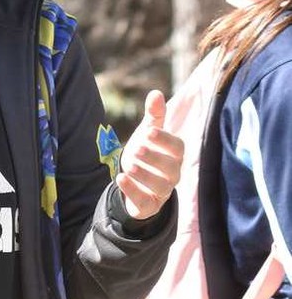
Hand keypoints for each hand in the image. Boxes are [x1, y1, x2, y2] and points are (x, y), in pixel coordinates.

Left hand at [117, 90, 183, 221]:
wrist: (136, 182)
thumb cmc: (147, 153)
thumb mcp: (148, 134)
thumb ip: (154, 116)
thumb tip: (156, 93)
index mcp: (174, 155)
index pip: (177, 147)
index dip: (164, 140)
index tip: (149, 132)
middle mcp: (173, 173)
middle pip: (170, 167)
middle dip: (154, 158)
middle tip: (136, 149)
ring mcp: (162, 191)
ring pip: (160, 186)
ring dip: (144, 175)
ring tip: (128, 165)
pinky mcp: (149, 205)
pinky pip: (145, 202)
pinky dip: (133, 191)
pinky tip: (120, 178)